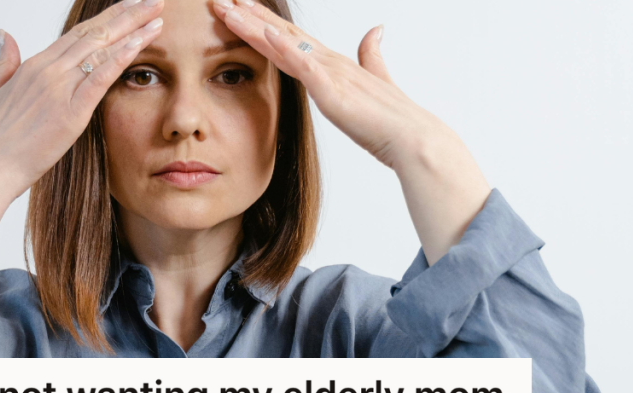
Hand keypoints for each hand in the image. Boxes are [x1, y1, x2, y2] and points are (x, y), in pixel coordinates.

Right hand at [0, 0, 165, 199]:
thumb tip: (5, 34)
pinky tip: (141, 42)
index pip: (78, 34)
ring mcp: (59, 89)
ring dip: (133, 30)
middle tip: (152, 1)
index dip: (106, 19)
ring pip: (102, 49)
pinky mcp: (71, 112)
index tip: (128, 7)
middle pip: (94, 34)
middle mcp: (48, 70)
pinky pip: (101, 78)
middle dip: (126, 15)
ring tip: (157, 14)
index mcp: (34, 65)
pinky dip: (122, 57)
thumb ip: (6, 62)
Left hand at [212, 0, 491, 264]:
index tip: (240, 7)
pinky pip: (302, 65)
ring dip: (254, 26)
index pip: (290, 38)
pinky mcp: (332, 89)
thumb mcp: (377, 83)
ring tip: (229, 8)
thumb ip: (373, 56)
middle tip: (220, 0)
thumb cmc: (393, 121)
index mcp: (332, 64)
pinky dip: (282, 48)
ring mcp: (329, 73)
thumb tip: (376, 30)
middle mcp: (327, 62)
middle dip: (249, 17)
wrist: (413, 139)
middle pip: (280, 34)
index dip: (263, 23)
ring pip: (284, 43)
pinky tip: (264, 34)